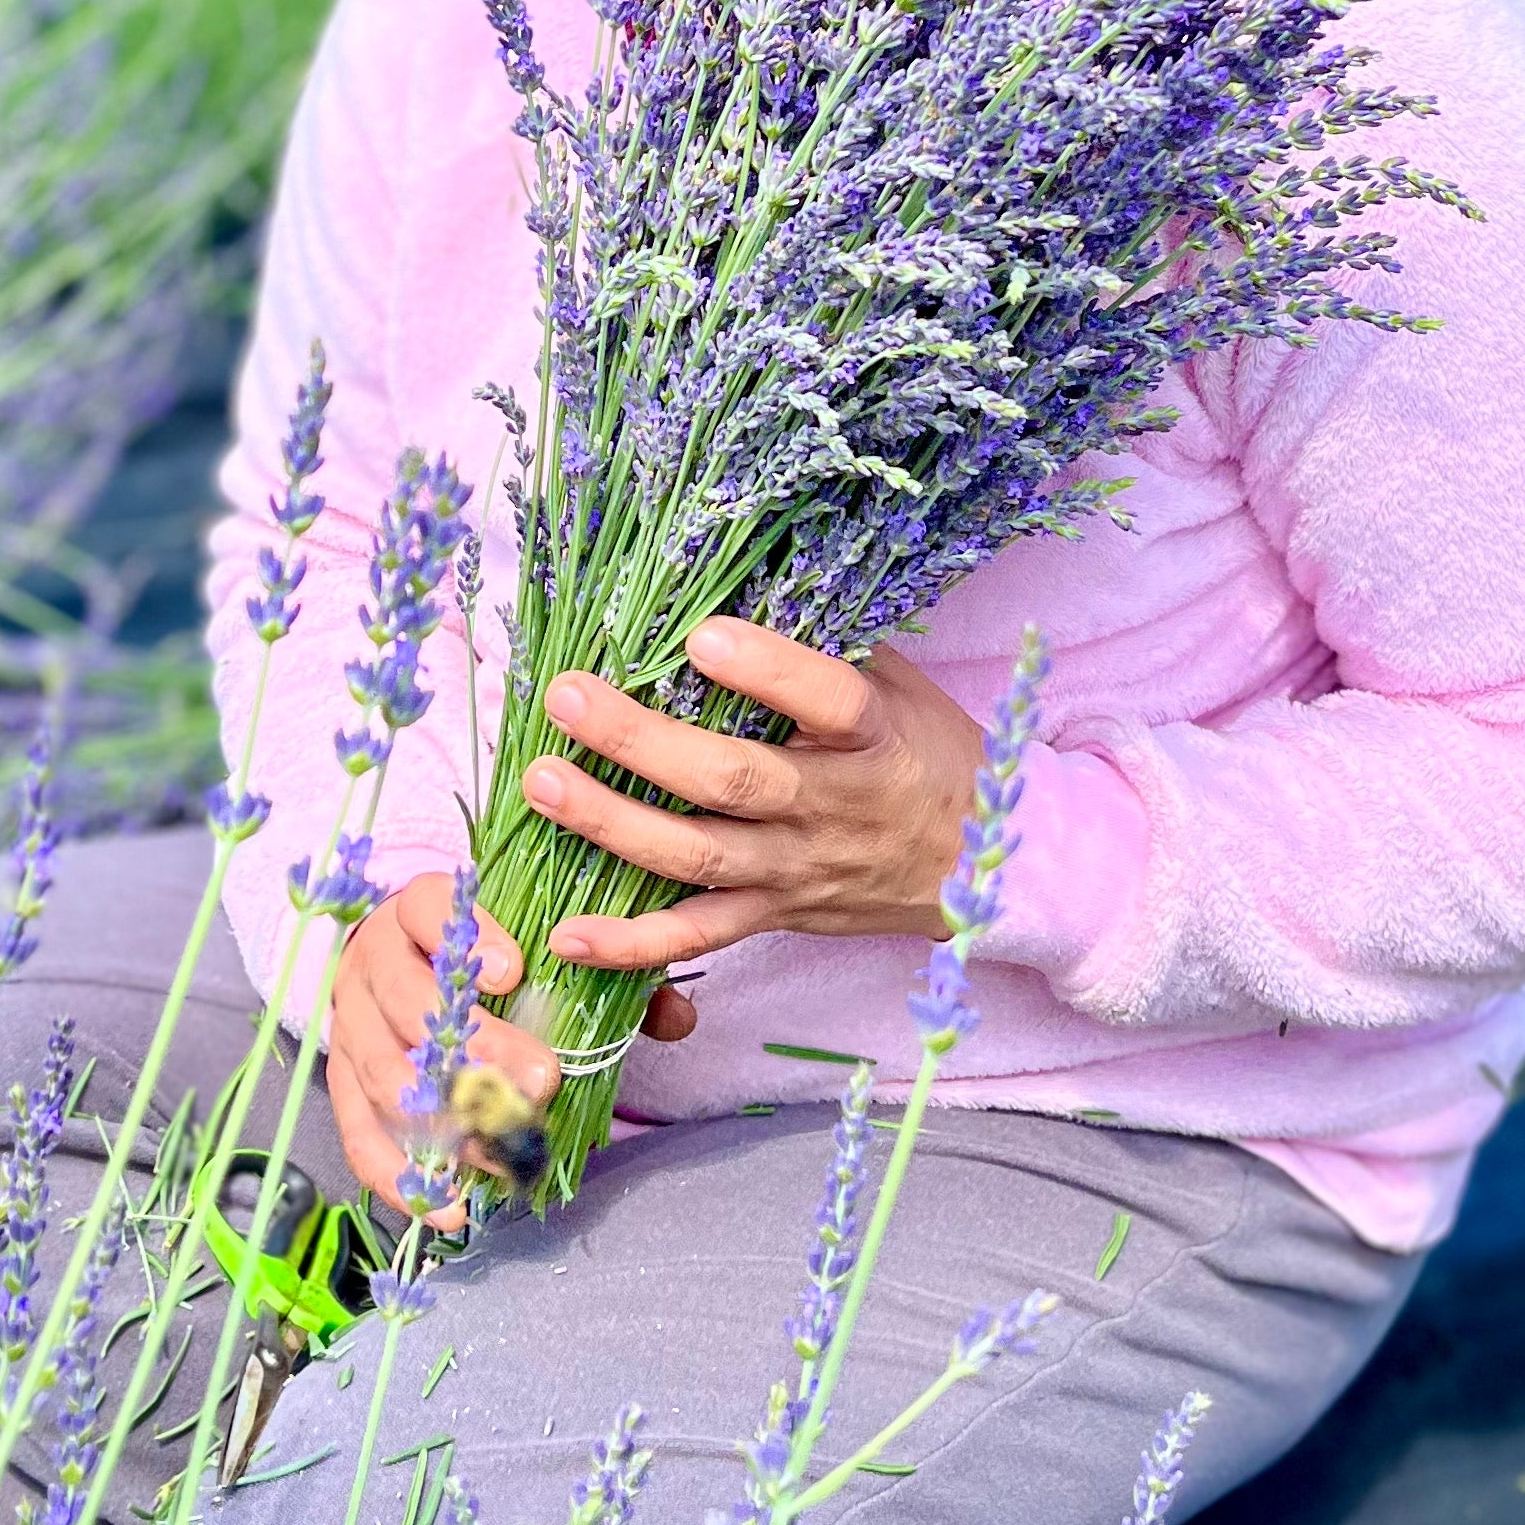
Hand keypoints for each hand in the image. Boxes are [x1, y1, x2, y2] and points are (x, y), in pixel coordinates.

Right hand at [325, 872, 699, 1217]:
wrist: (394, 964)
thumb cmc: (480, 956)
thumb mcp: (535, 949)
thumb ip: (605, 975)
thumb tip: (676, 1017)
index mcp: (416, 910)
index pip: (428, 908)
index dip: (467, 936)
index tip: (514, 972)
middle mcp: (371, 962)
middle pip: (410, 999)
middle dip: (478, 1046)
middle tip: (542, 1080)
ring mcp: (347, 1023)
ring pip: (384, 1071)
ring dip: (447, 1117)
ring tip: (508, 1147)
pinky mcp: (340, 1081)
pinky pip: (358, 1135)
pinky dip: (401, 1176)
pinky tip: (451, 1207)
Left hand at [523, 618, 985, 972]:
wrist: (983, 866)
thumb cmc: (926, 753)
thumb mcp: (899, 686)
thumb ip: (824, 645)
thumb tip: (734, 581)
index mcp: (872, 735)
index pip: (828, 698)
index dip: (767, 669)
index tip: (701, 636)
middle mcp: (832, 805)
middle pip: (732, 780)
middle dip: (640, 741)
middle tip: (568, 696)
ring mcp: (796, 868)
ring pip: (696, 855)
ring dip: (610, 823)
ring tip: (541, 782)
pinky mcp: (774, 915)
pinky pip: (696, 936)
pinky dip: (630, 943)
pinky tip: (564, 933)